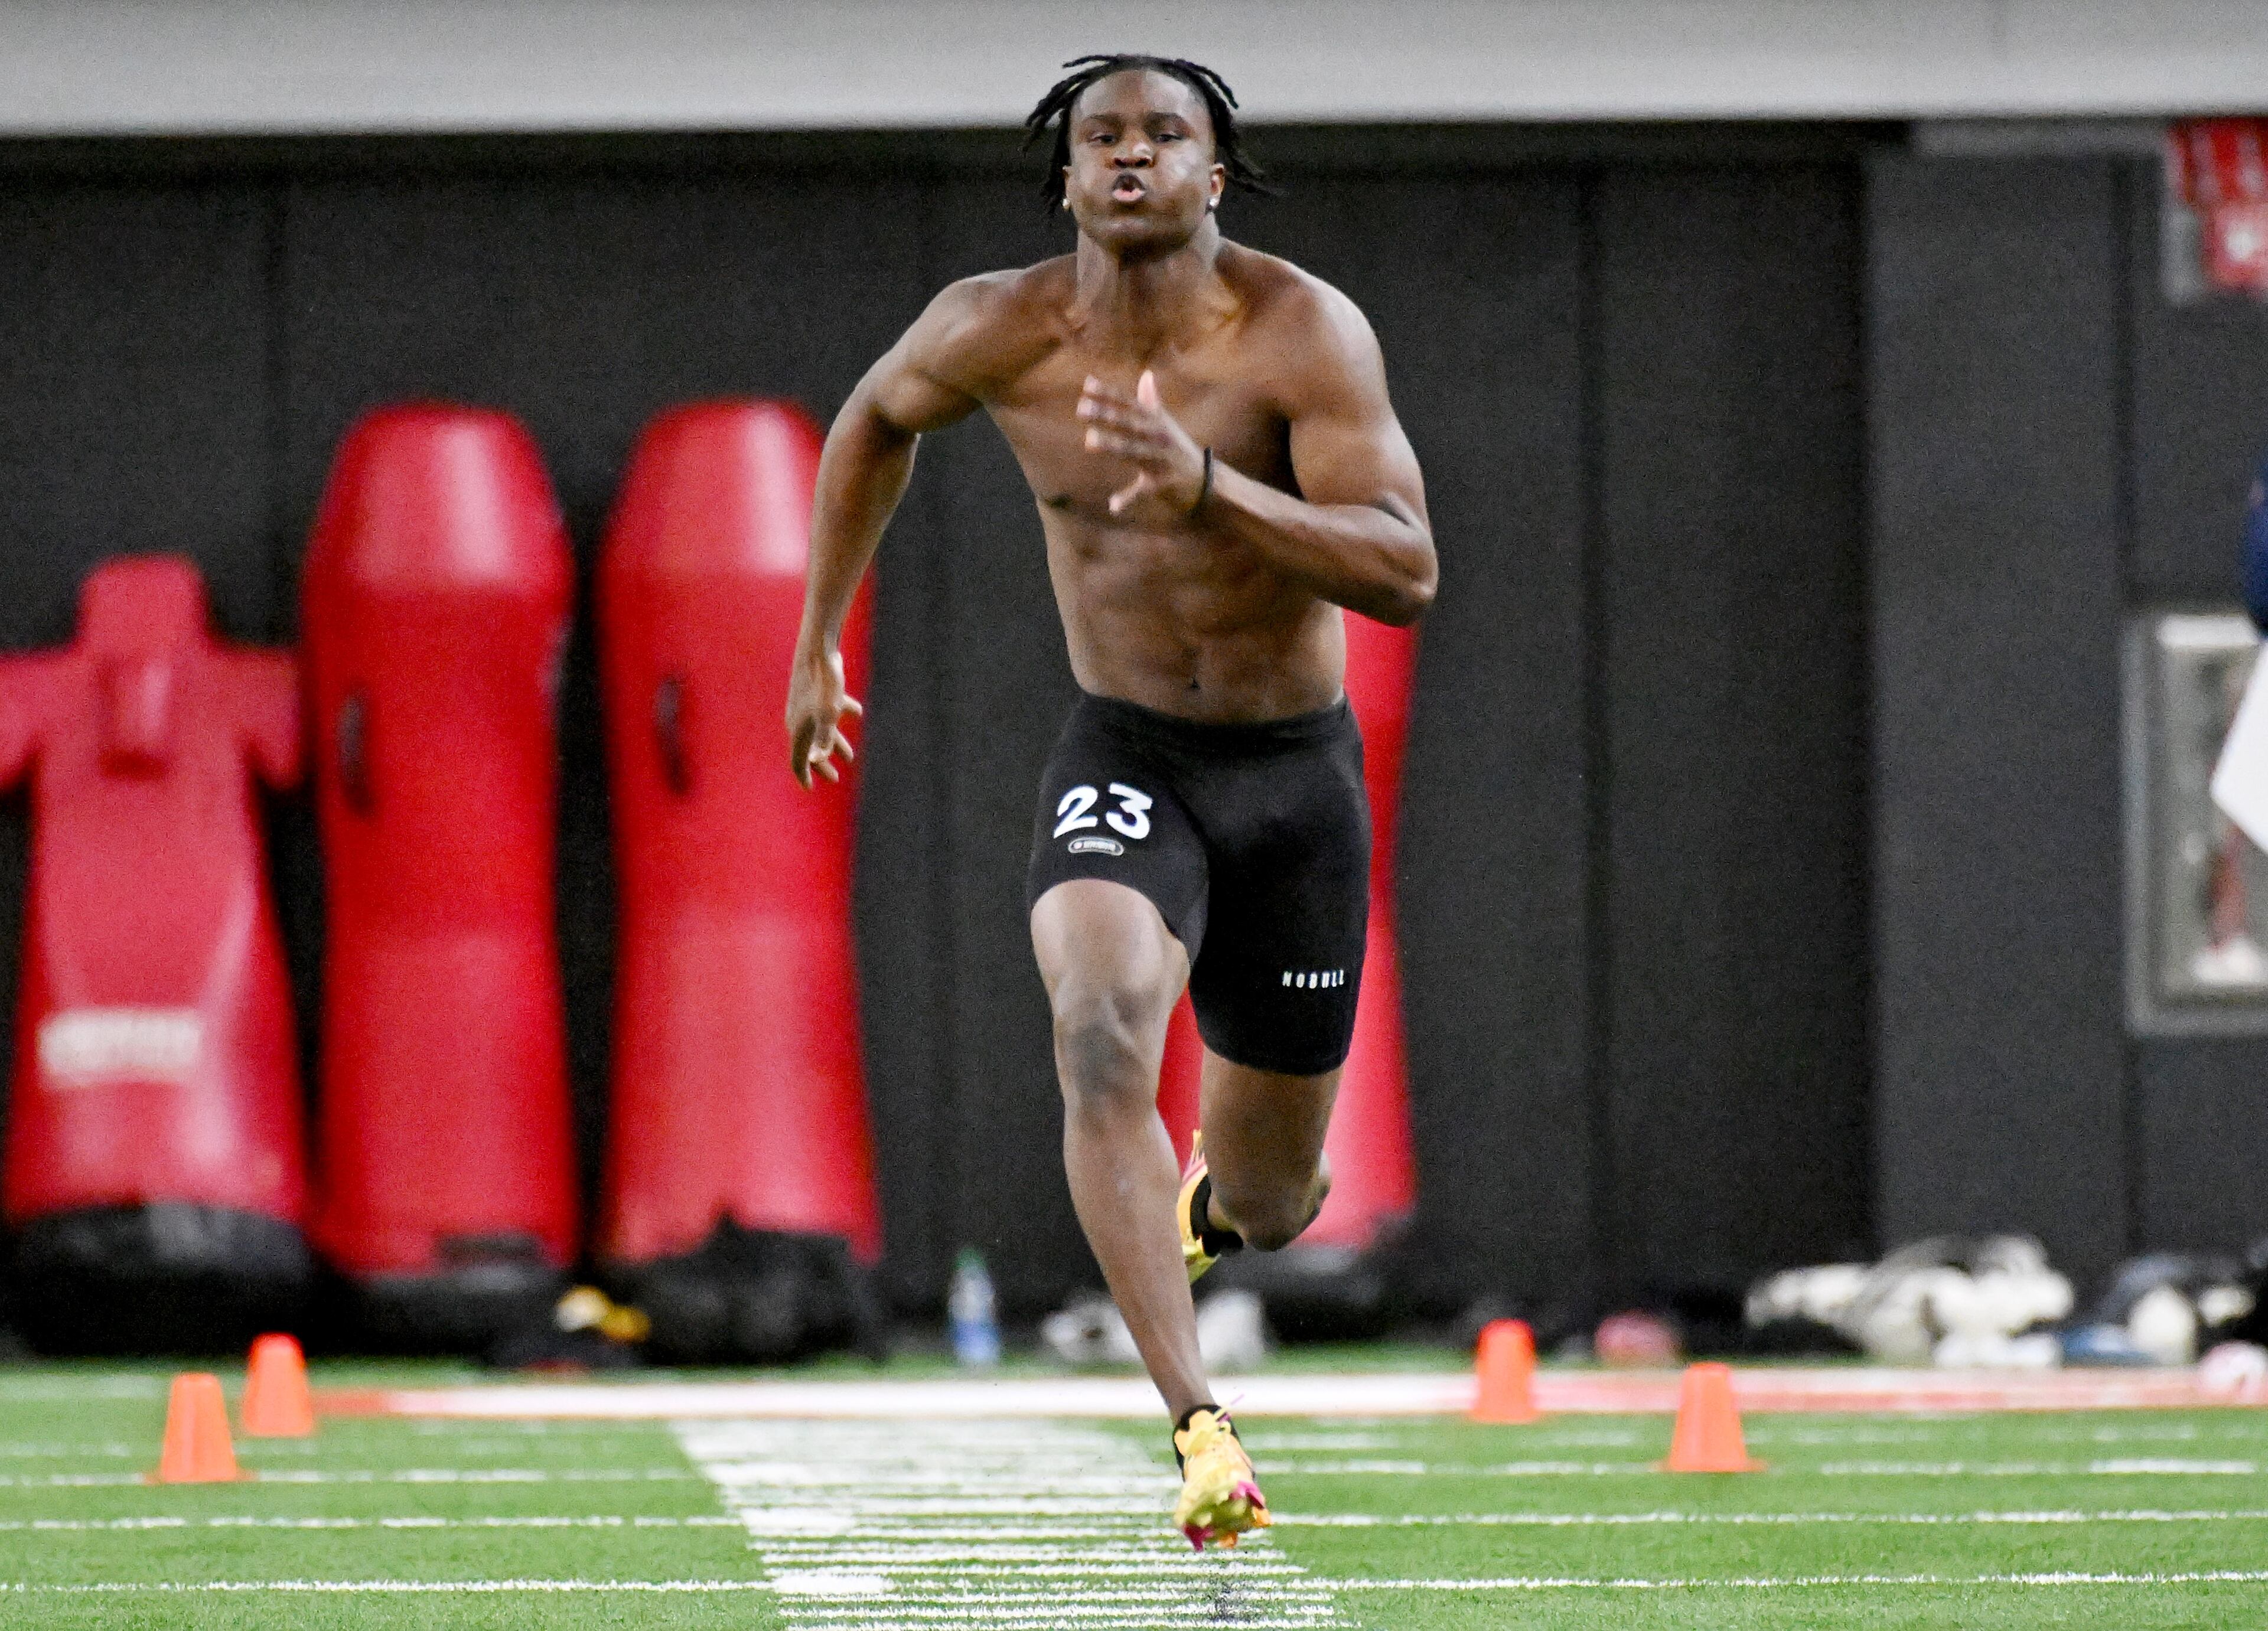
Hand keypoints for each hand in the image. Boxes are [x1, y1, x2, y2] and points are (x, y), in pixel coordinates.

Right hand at [785, 644, 861, 788]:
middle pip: (810, 748)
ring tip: (851, 756)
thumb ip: (824, 738)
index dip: (805, 776)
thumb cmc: (823, 684)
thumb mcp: (828, 714)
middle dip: (823, 764)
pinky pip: (826, 711)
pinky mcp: (814, 692)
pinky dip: (840, 715)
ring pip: (820, 731)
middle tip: (835, 778)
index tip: (810, 789)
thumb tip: (817, 759)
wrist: (818, 649)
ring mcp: (805, 706)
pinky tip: (857, 712)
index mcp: (798, 729)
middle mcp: (798, 720)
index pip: (798, 760)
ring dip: (835, 744)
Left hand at [1078, 370, 1206, 521]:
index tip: (1086, 385)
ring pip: (1133, 451)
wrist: (1206, 476)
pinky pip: (1143, 491)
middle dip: (1106, 415)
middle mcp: (1157, 436)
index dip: (1108, 394)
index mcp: (1155, 421)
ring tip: (1089, 440)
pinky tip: (1113, 506)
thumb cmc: (1177, 446)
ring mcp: (1160, 459)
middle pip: (1128, 424)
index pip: (1128, 404)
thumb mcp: (1166, 423)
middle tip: (1080, 408)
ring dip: (1112, 445)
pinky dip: (1128, 498)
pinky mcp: (1163, 483)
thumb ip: (1152, 401)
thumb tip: (1146, 375)